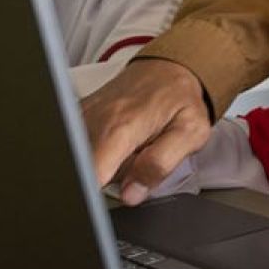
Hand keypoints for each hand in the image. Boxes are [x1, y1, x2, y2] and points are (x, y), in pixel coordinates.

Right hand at [81, 58, 211, 204]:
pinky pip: (80, 149)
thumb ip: (160, 165)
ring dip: (102, 168)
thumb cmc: (181, 99)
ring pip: (81, 161)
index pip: (92, 174)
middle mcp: (95, 120)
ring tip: (127, 154)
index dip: (98, 195)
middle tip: (133, 169)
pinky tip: (116, 147)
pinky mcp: (78, 117)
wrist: (168, 69)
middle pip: (83, 171)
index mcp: (122, 126)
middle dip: (104, 182)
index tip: (113, 199)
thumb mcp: (190, 133)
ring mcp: (83, 117)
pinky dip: (97, 155)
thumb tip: (132, 194)